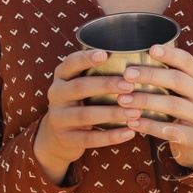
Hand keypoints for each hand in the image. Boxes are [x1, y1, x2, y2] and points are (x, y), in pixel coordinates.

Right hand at [33, 48, 145, 184]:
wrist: (59, 136)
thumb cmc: (82, 101)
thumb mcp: (83, 84)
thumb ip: (100, 73)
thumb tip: (136, 60)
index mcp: (62, 76)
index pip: (70, 63)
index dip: (86, 58)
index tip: (105, 54)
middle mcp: (56, 94)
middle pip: (80, 87)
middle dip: (106, 86)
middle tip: (130, 86)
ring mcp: (58, 117)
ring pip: (85, 115)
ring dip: (113, 113)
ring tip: (136, 112)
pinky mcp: (65, 138)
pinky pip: (89, 138)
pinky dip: (111, 136)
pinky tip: (130, 132)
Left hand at [114, 43, 192, 169]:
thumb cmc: (180, 104)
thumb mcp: (180, 87)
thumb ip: (164, 73)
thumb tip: (130, 61)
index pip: (187, 60)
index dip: (170, 54)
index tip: (151, 49)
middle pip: (178, 80)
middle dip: (151, 75)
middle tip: (127, 75)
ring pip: (173, 105)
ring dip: (145, 101)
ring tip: (123, 99)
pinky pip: (170, 130)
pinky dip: (149, 126)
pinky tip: (131, 122)